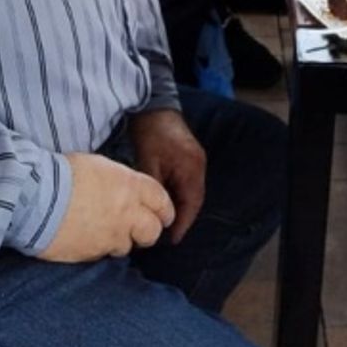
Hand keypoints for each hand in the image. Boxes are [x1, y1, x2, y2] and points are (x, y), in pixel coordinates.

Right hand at [39, 151, 173, 260]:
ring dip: (119, 241)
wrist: (34, 196)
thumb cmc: (62, 174)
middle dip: (148, 231)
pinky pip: (102, 255)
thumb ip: (119, 181)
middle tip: (138, 229)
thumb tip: (124, 190)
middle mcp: (127, 213)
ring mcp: (110, 237)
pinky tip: (84, 239)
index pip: (161, 201)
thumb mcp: (99, 167)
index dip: (164, 209)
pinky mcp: (92, 254)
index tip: (163, 215)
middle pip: (152, 231)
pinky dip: (97, 249)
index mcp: (130, 186)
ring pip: (127, 247)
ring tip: (102, 232)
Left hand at [130, 108, 206, 242]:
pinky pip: (188, 184)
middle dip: (182, 218)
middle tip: (167, 235)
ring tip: (166, 222)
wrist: (154, 106)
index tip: (172, 240)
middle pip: (194, 200)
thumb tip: (150, 210)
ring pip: (191, 193)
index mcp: (191, 168)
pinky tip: (167, 202)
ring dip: (181, 208)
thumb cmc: (150, 133)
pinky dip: (179, 196)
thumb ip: (153, 187)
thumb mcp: (148, 162)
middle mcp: (198, 166)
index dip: (182, 223)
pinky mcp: (190, 158)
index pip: (191, 204)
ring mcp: (196, 161)